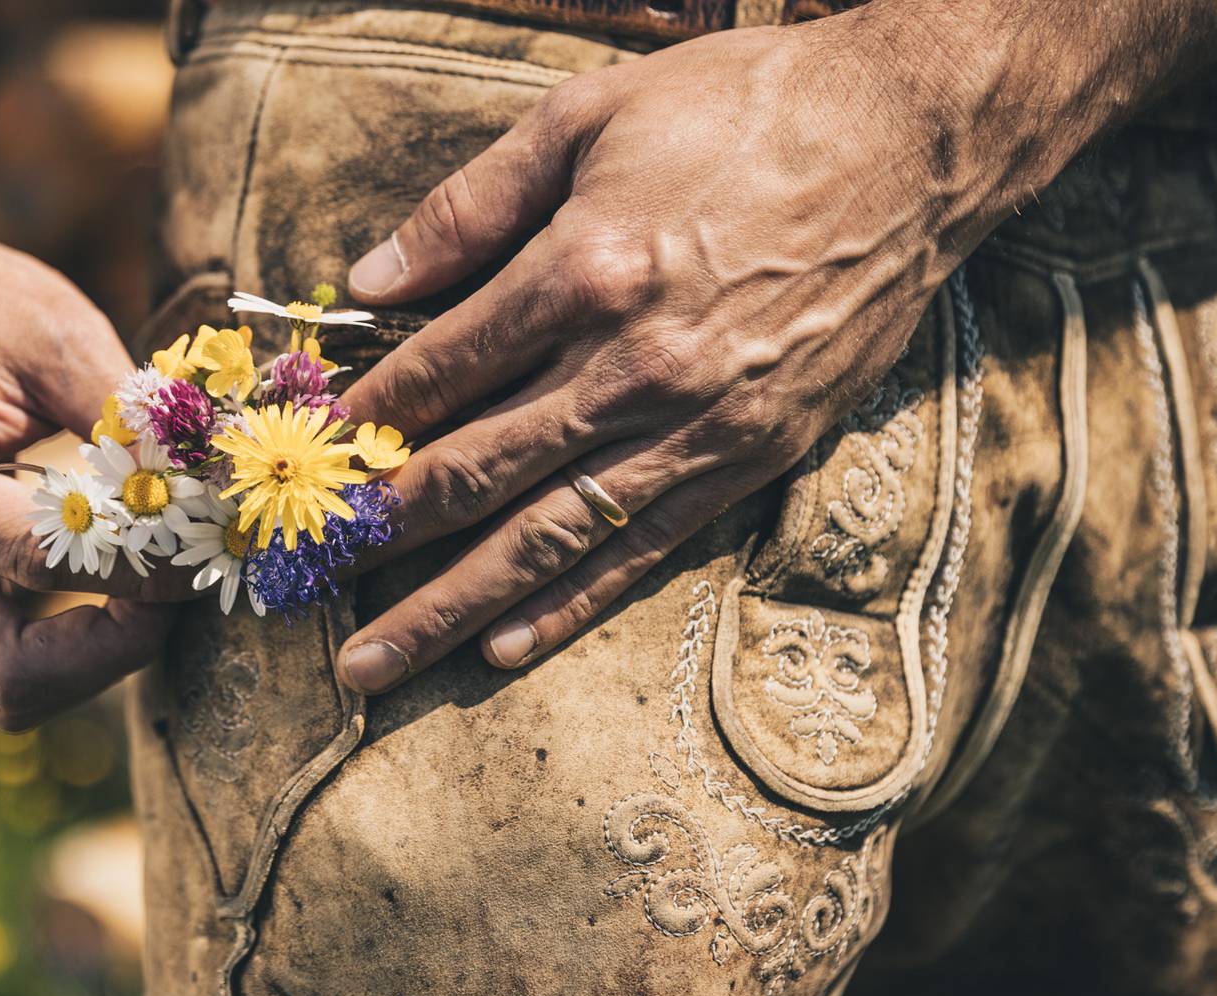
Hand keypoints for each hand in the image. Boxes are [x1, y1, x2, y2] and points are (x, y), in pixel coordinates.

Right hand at [0, 238, 186, 728]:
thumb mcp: (54, 332)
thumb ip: (126, 413)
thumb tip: (209, 488)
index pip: (33, 558)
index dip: (138, 565)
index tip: (209, 541)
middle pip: (5, 675)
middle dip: (112, 651)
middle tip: (182, 590)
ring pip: (4, 690)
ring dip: (97, 658)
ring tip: (157, 586)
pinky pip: (1, 666)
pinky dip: (72, 645)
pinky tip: (120, 586)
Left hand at [332, 20, 977, 693]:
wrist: (913, 139)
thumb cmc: (742, 109)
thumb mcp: (588, 114)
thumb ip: (469, 205)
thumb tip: (366, 281)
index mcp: (583, 271)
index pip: (438, 370)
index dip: (361, 421)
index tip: (303, 463)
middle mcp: (634, 365)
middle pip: (475, 472)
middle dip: (378, 535)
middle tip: (304, 585)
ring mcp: (698, 423)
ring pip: (548, 536)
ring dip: (451, 606)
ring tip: (376, 665)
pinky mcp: (755, 456)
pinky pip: (645, 549)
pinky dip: (571, 604)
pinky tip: (503, 646)